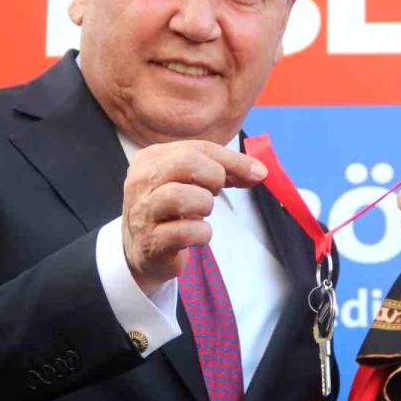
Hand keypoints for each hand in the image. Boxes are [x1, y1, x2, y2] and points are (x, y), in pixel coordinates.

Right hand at [122, 141, 267, 293]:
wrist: (143, 252)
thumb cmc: (172, 211)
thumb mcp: (191, 182)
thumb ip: (223, 171)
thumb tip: (259, 171)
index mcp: (151, 158)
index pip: (198, 148)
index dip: (233, 160)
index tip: (258, 172)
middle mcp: (141, 180)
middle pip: (187, 163)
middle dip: (213, 177)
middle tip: (214, 193)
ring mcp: (143, 211)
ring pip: (180, 195)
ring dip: (204, 205)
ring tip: (201, 213)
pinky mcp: (151, 241)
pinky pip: (186, 231)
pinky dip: (202, 233)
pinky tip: (197, 234)